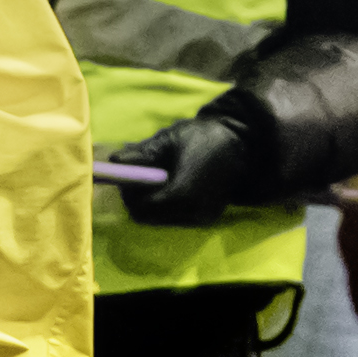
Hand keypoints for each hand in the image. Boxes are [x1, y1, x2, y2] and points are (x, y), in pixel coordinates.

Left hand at [115, 101, 279, 225]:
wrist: (243, 144)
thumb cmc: (205, 136)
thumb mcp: (170, 139)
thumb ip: (142, 153)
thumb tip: (114, 161)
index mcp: (182, 192)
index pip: (142, 206)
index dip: (129, 193)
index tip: (127, 176)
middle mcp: (191, 211)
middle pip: (148, 217)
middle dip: (137, 199)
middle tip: (138, 178)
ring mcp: (200, 218)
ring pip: (160, 219)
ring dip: (151, 203)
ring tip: (156, 179)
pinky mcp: (206, 218)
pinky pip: (174, 218)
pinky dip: (165, 205)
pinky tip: (171, 185)